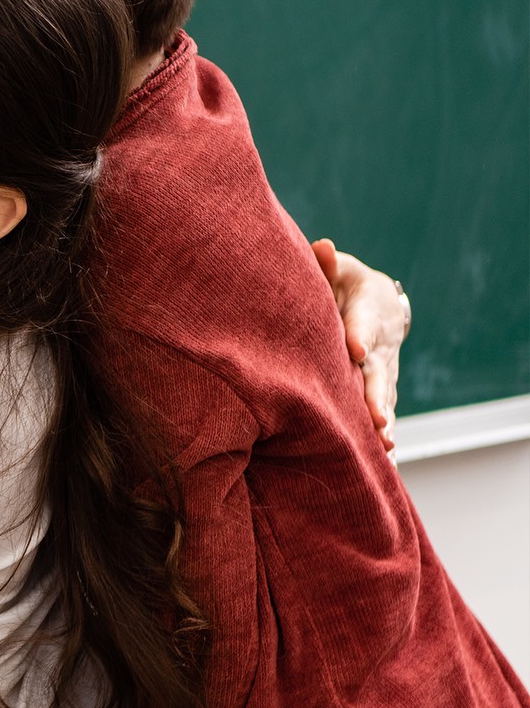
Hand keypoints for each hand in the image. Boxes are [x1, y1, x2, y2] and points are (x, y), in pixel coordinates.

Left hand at [312, 240, 408, 448]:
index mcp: (367, 313)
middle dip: (376, 395)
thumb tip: (322, 245)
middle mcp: (380, 347)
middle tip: (376, 417)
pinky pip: (381, 413)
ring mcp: (383, 371)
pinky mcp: (379, 388)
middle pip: (379, 372)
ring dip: (384, 421)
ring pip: (385, 398)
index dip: (360, 334)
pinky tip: (385, 463)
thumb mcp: (339, 269)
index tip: (355, 348)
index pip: (364, 323)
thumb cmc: (344, 283)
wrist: (378, 300)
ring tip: (385, 444)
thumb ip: (327, 263)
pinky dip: (383, 435)